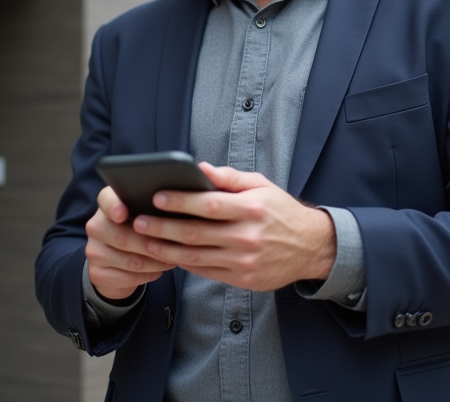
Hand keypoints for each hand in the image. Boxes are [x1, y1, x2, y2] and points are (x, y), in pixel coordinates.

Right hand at [85, 186, 176, 299]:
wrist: (116, 264)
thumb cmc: (137, 231)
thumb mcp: (142, 215)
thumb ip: (151, 208)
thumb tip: (178, 208)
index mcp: (106, 205)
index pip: (106, 199)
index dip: (114, 206)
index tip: (123, 214)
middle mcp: (95, 226)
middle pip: (124, 236)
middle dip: (153, 244)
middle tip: (176, 246)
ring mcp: (93, 251)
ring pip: (130, 260)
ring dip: (156, 262)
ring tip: (173, 259)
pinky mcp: (97, 274)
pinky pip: (128, 277)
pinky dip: (149, 274)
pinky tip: (159, 270)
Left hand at [132, 163, 336, 291]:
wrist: (310, 247)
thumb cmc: (280, 211)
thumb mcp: (262, 186)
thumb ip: (229, 178)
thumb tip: (199, 169)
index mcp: (252, 209)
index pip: (208, 204)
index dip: (179, 201)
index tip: (156, 196)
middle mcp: (247, 237)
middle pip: (195, 233)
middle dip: (162, 227)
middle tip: (138, 222)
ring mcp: (244, 262)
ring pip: (196, 257)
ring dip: (166, 249)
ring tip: (145, 241)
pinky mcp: (243, 279)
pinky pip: (206, 271)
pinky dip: (185, 263)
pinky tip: (170, 254)